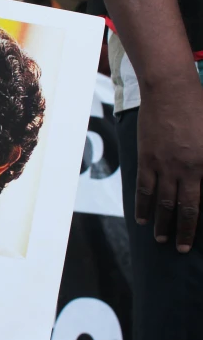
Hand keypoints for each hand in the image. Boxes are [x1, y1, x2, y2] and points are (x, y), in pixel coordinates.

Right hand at [135, 82, 202, 252]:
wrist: (170, 90)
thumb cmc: (200, 107)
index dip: (201, 220)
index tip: (198, 237)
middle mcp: (186, 169)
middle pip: (184, 208)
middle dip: (183, 231)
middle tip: (180, 249)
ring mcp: (164, 165)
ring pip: (163, 202)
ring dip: (162, 223)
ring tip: (161, 239)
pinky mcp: (147, 159)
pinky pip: (144, 188)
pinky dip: (143, 205)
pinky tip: (142, 218)